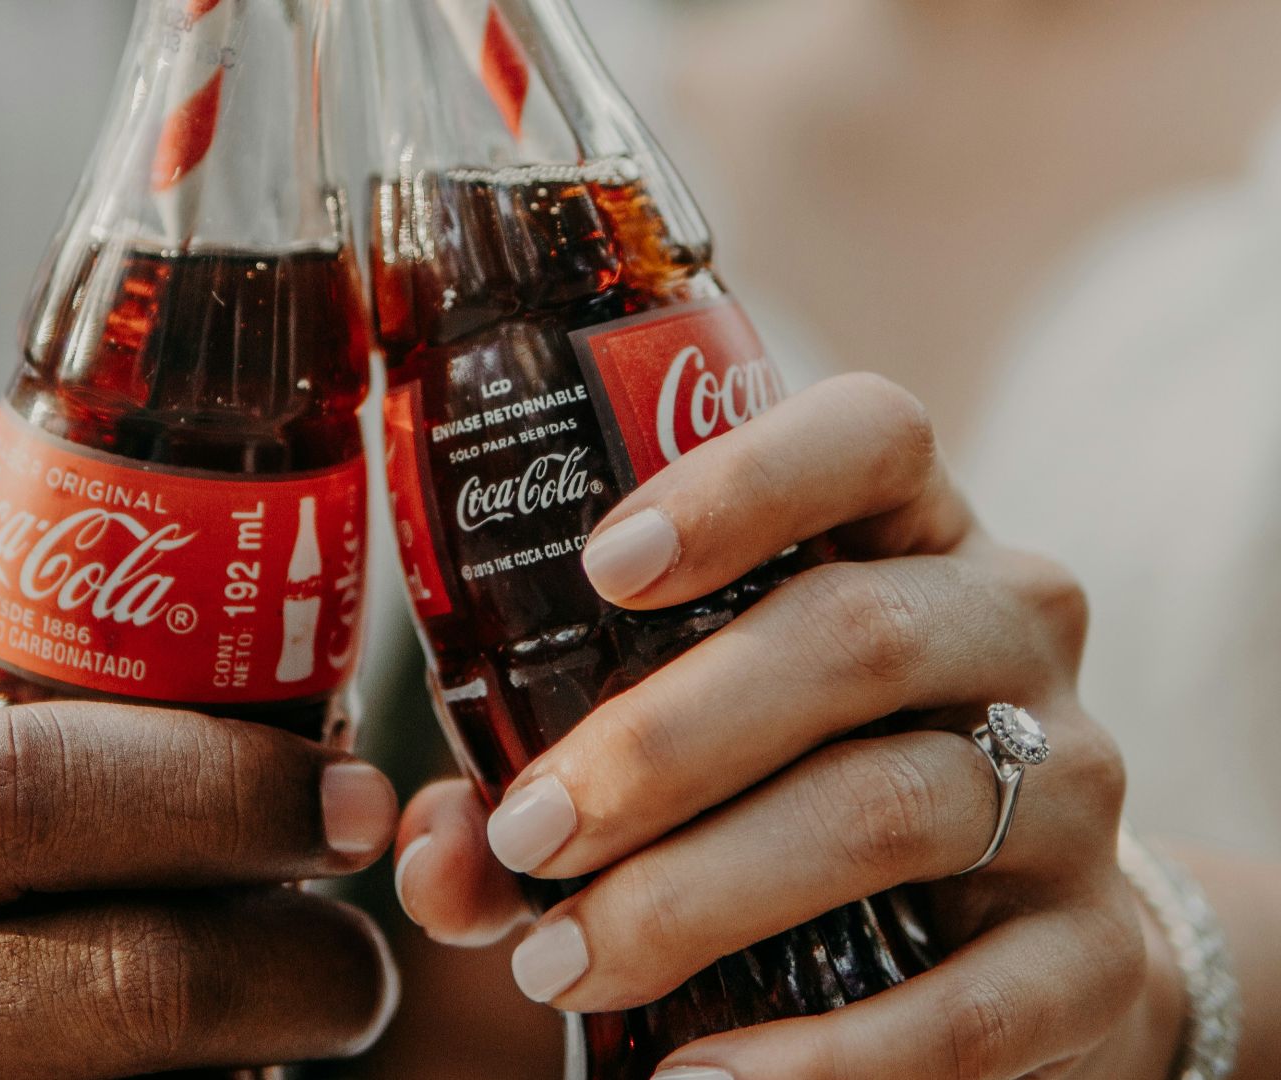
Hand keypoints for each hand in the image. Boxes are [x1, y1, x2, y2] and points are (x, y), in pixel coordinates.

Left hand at [393, 375, 1187, 1078]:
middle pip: (852, 638)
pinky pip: (962, 1009)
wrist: (1028, 945)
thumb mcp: (696, 747)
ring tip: (559, 966)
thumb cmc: (806, 794)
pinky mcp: (1093, 953)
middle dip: (661, 742)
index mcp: (909, 535)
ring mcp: (1070, 788)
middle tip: (527, 833)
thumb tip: (433, 852)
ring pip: (886, 812)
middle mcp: (1009, 631)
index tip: (602, 567)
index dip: (739, 484)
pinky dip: (816, 1057)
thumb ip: (549, 779)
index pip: (867, 439)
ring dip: (696, 895)